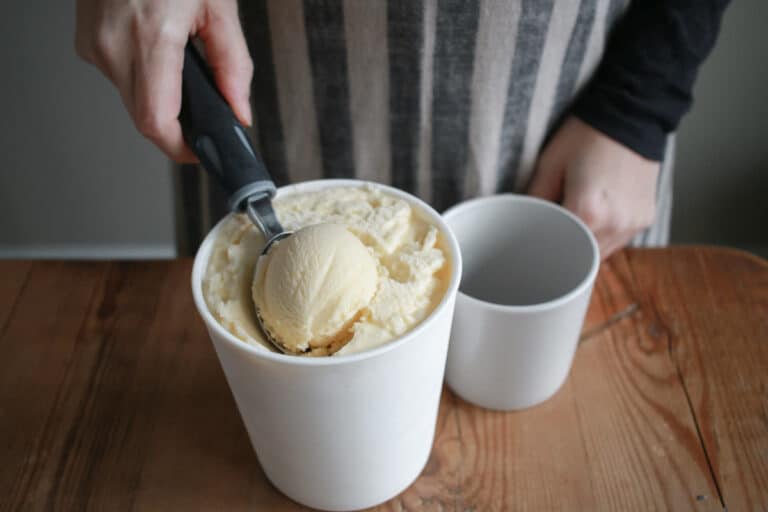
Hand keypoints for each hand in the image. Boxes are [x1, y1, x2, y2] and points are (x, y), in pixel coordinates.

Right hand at [75, 0, 252, 161]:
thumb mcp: (218, 6)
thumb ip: (233, 64)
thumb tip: (239, 110)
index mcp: (152, 36)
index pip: (156, 121)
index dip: (180, 148)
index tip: (200, 152)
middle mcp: (115, 44)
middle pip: (144, 117)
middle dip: (176, 124)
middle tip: (201, 113)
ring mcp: (95, 43)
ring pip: (132, 99)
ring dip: (160, 96)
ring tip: (178, 63)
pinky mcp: (87, 42)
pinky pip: (119, 77)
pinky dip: (143, 74)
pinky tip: (156, 48)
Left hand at [528, 117, 659, 258]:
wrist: (632, 113)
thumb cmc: (588, 134)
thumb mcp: (549, 164)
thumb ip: (534, 200)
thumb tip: (521, 223)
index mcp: (589, 212)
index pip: (558, 249)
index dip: (544, 245)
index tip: (535, 238)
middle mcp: (615, 224)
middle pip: (580, 256)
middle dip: (564, 247)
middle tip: (552, 228)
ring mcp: (634, 224)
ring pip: (601, 253)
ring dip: (584, 244)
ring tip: (574, 218)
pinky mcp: (645, 219)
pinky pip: (618, 241)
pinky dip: (602, 235)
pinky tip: (594, 215)